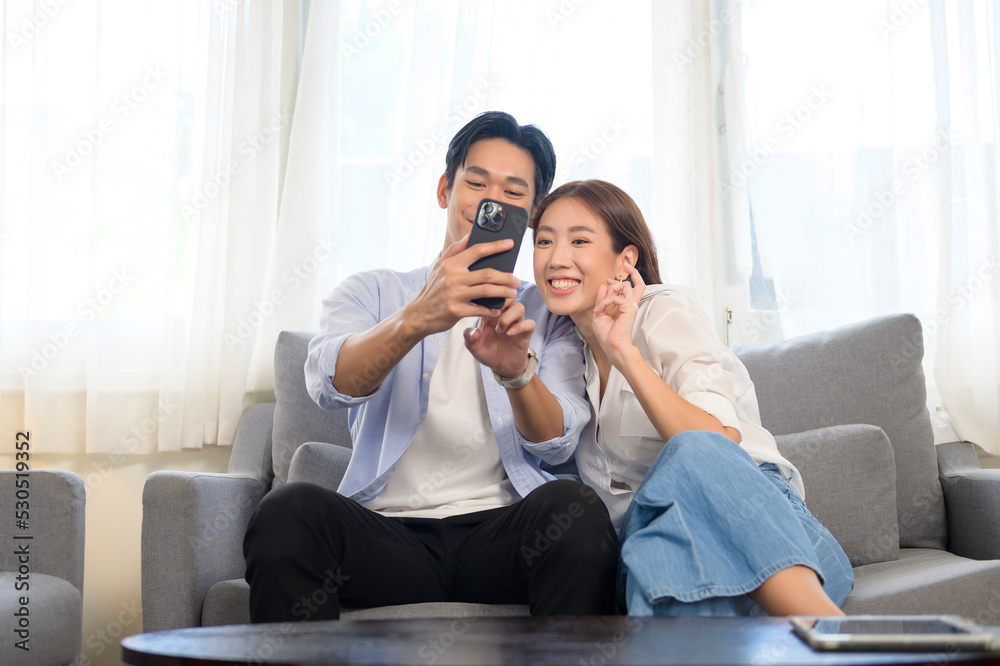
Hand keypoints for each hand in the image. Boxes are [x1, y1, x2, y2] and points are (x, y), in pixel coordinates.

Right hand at [404, 234, 519, 336]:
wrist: (419, 314)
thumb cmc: (432, 289)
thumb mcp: (439, 267)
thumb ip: (455, 250)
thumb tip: (469, 236)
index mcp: (451, 264)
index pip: (477, 250)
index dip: (495, 246)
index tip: (509, 244)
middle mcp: (453, 277)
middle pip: (487, 274)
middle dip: (506, 276)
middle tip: (516, 280)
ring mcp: (455, 294)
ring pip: (487, 291)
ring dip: (503, 292)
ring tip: (512, 293)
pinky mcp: (457, 311)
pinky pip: (480, 309)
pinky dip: (492, 310)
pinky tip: (498, 309)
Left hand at [464, 301, 536, 378]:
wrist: (501, 367)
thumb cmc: (487, 353)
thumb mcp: (473, 347)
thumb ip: (469, 337)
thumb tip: (474, 331)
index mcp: (490, 313)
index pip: (493, 296)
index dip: (488, 297)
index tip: (481, 308)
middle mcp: (504, 315)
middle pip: (508, 296)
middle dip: (501, 302)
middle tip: (493, 315)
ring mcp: (516, 323)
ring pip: (519, 307)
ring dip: (508, 317)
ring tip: (500, 330)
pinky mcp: (525, 333)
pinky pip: (529, 323)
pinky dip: (520, 327)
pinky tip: (510, 334)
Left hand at [592, 260, 645, 367]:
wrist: (612, 346)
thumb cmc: (607, 334)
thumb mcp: (599, 314)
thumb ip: (601, 300)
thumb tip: (604, 286)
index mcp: (625, 306)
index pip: (631, 287)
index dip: (622, 279)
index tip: (608, 279)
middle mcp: (631, 304)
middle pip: (635, 283)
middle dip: (625, 275)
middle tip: (613, 274)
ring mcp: (631, 306)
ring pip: (626, 286)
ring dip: (611, 289)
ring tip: (602, 302)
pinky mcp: (629, 308)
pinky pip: (615, 297)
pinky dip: (605, 302)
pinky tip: (600, 311)